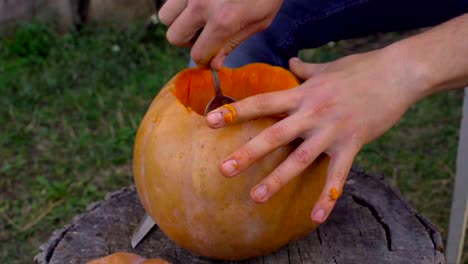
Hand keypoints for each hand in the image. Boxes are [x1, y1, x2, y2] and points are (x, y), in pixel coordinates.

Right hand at [158, 0, 282, 68]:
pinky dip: (182, 3)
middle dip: (188, 40)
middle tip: (203, 34)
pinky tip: (201, 2)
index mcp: (222, 21)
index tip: (209, 56)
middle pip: (174, 36)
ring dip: (179, 20)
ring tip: (197, 16)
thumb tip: (214, 64)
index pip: (198, 53)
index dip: (204, 59)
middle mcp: (200, 4)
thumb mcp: (259, 21)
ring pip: (166, 15)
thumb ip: (233, 43)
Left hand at [205, 46, 425, 223]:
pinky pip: (338, 175)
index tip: (210, 121)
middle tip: (223, 170)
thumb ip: (306, 68)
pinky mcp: (352, 144)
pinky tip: (316, 218)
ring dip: (277, 180)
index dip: (235, 111)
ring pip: (300, 159)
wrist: (398, 73)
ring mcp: (332, 130)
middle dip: (248, 153)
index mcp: (303, 93)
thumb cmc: (361, 68)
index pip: (263, 102)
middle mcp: (313, 112)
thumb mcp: (328, 66)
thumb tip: (292, 63)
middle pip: (274, 135)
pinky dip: (327, 198)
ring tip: (255, 197)